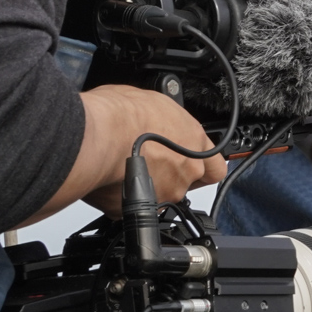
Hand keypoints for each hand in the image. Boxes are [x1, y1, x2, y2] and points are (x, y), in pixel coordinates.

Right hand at [79, 84, 225, 213]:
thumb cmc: (121, 116)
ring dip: (149, 185)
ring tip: (126, 167)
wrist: (95, 140)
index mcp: (194, 143)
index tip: (194, 163)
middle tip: (150, 160)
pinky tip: (112, 180)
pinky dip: (125, 196)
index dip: (204, 167)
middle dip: (170, 173)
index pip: (216, 167)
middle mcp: (185, 172)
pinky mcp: (138, 208)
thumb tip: (156, 118)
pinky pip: (135, 204)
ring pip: (162, 195)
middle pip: (187, 182)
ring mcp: (164, 193)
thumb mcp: (153, 102)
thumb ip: (164, 119)